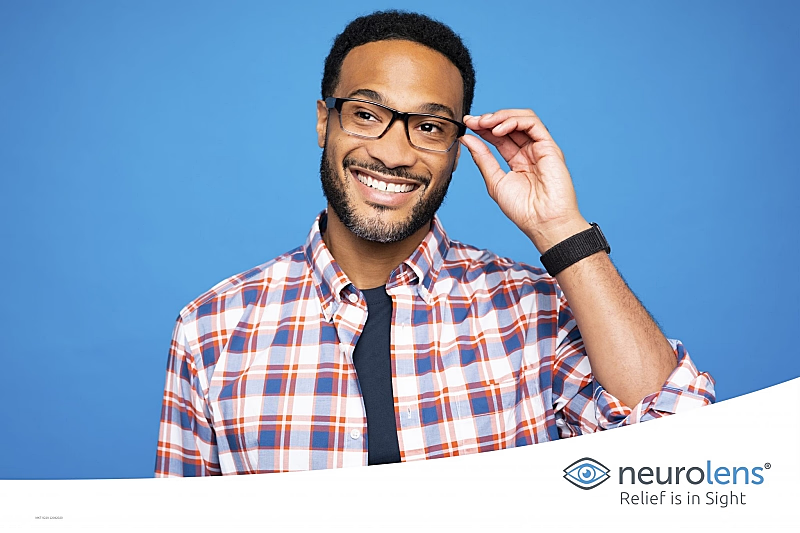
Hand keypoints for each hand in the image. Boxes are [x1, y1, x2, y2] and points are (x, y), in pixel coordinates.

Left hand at [461, 109, 589, 251]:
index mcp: (517, 161)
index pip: (499, 137)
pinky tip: (498, 129)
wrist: (542, 221)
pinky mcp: (550, 147)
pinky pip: (533, 124)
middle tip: (472, 121)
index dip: (483, 128)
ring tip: (484, 123)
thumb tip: (467, 139)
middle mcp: (530, 152)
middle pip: (509, 125)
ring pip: (522, 119)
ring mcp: (540, 148)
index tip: (467, 124)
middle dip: (489, 119)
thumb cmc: (523, 209)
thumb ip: (483, 158)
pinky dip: (514, 121)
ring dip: (501, 117)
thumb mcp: (495, 181)